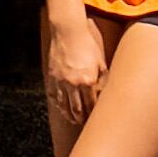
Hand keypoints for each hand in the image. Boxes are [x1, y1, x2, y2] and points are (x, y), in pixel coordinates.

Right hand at [42, 10, 107, 143]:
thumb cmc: (87, 44)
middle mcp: (73, 84)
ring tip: (74, 120)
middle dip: (81, 120)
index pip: (92, 106)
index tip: (97, 121)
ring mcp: (60, 81)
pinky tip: (62, 107)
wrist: (68, 31)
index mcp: (88, 81)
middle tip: (85, 125)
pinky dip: (58, 104)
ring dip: (69, 115)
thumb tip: (106, 93)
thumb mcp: (101, 62)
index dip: (94, 115)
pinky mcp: (51, 76)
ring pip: (64, 106)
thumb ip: (104, 80)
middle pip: (77, 110)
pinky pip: (54, 95)